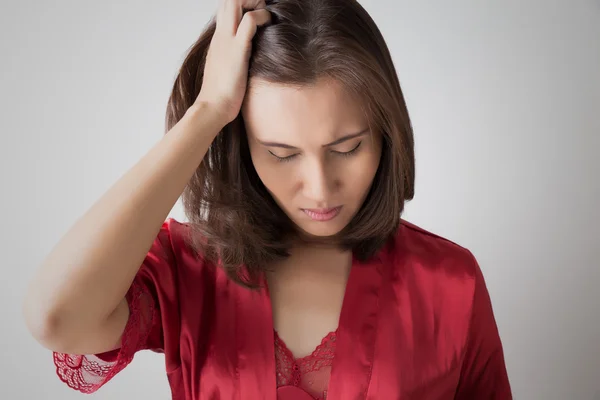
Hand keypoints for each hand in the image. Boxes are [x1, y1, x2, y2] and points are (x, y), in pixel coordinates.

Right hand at [195, 0, 270, 123]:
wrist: (212, 107)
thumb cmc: (220, 95)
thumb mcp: (226, 71)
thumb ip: (232, 60)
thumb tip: (245, 61)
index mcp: (218, 41)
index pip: (225, 10)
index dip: (241, 5)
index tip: (256, 13)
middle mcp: (220, 36)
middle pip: (228, 1)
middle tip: (261, 9)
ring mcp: (227, 41)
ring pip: (235, 3)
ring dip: (253, 2)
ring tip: (265, 14)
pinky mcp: (238, 49)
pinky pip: (250, 21)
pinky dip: (262, 16)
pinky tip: (269, 23)